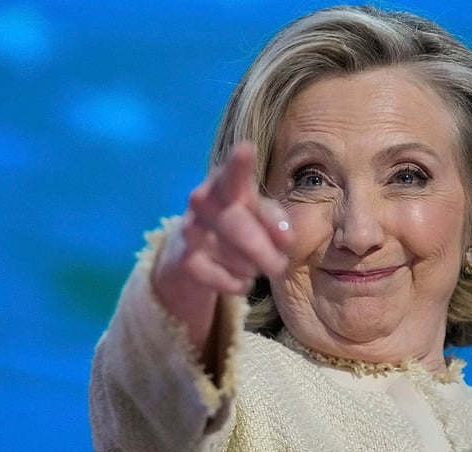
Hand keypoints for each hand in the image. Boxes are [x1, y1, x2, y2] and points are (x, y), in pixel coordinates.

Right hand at [152, 142, 291, 349]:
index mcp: (225, 182)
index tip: (246, 149)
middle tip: (279, 266)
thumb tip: (285, 239)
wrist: (190, 256)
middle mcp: (202, 200)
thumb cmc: (238, 224)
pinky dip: (239, 283)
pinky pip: (224, 279)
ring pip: (235, 257)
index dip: (239, 165)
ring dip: (253, 267)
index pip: (232, 174)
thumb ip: (275, 220)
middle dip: (263, 251)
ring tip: (253, 264)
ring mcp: (189, 230)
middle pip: (238, 226)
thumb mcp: (258, 214)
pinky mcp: (185, 261)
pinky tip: (238, 277)